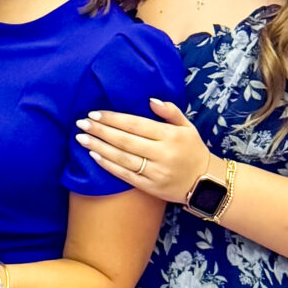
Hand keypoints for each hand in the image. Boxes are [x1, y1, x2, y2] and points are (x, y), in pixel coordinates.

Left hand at [77, 96, 212, 204]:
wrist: (206, 184)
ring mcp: (156, 172)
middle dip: (101, 131)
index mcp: (170, 136)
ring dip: (99, 148)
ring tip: (81, 139)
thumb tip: (151, 100)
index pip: (136, 125)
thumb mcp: (187, 127)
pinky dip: (109, 166)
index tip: (94, 113)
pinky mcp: (151, 187)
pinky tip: (94, 157)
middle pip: (125, 140)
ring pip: (122, 158)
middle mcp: (162, 153)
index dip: (113, 119)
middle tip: (81, 124)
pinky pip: (126, 176)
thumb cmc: (193, 151)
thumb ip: (170, 111)